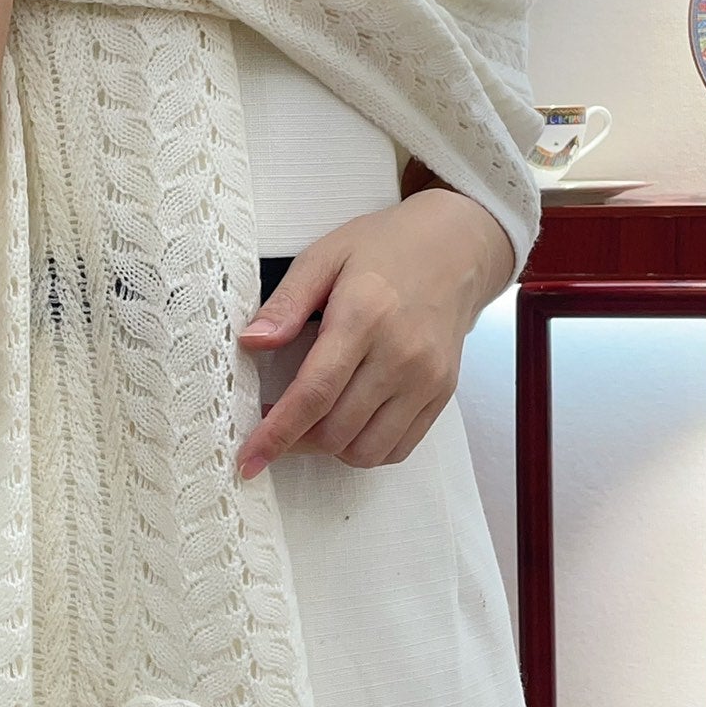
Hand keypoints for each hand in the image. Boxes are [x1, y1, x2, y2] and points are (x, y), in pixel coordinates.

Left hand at [235, 189, 514, 476]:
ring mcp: (426, 380)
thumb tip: (251, 342)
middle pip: (337, 430)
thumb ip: (286, 302)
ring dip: (329, 448)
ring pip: (366, 450)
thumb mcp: (325, 256)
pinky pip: (398, 448)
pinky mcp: (442, 394)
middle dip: (295, 440)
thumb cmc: (385, 248)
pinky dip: (364, 449)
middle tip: (275, 420)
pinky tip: (347, 422)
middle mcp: (401, 356)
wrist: (456, 247)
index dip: (277, 433)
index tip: (249, 459)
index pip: (314, 393)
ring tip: (310, 422)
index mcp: (364, 317)